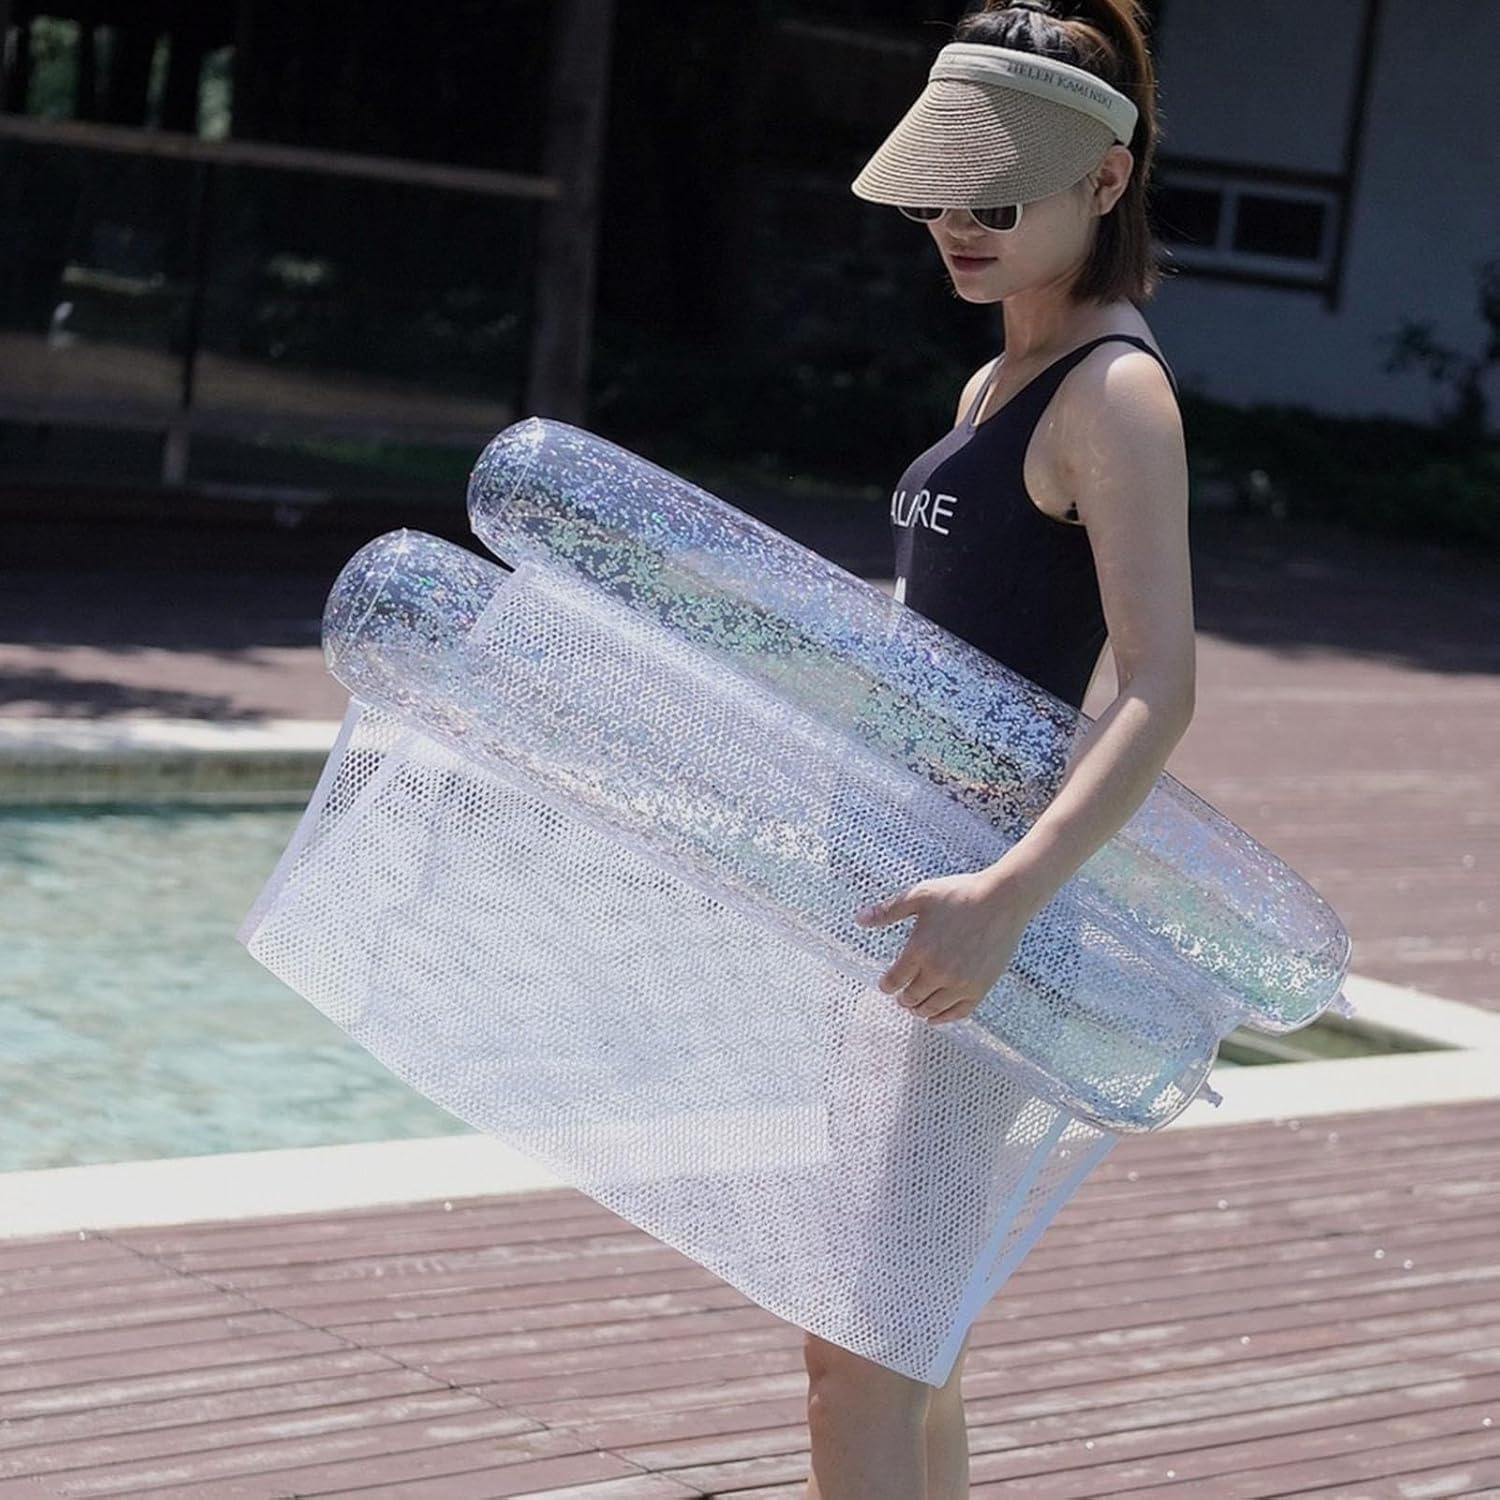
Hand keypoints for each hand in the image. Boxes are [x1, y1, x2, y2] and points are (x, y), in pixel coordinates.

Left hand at [853, 865, 1045, 1024]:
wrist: (1002, 899)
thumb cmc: (960, 893)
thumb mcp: (920, 896)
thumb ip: (888, 911)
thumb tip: (859, 919)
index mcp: (919, 950)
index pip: (894, 981)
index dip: (887, 984)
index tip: (886, 984)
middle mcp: (938, 971)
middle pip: (911, 997)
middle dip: (903, 997)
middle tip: (901, 994)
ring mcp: (961, 983)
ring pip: (932, 1009)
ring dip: (920, 1009)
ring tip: (916, 1006)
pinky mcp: (981, 988)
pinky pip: (958, 1013)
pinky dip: (944, 1017)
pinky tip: (936, 1016)